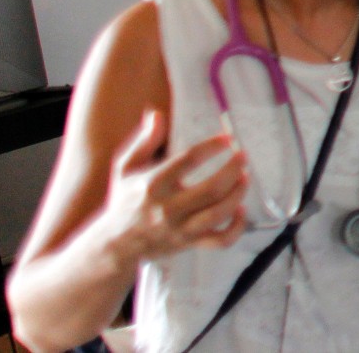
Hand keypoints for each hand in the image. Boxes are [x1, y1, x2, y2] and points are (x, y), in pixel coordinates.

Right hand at [97, 110, 247, 265]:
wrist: (114, 245)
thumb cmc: (124, 200)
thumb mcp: (126, 167)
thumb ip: (144, 140)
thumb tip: (156, 114)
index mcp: (153, 184)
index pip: (188, 160)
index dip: (211, 147)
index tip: (226, 138)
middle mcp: (167, 208)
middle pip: (211, 189)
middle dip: (232, 170)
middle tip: (243, 156)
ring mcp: (180, 228)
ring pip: (218, 214)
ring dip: (238, 194)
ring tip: (244, 178)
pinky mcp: (189, 243)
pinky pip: (220, 241)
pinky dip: (236, 228)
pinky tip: (241, 211)